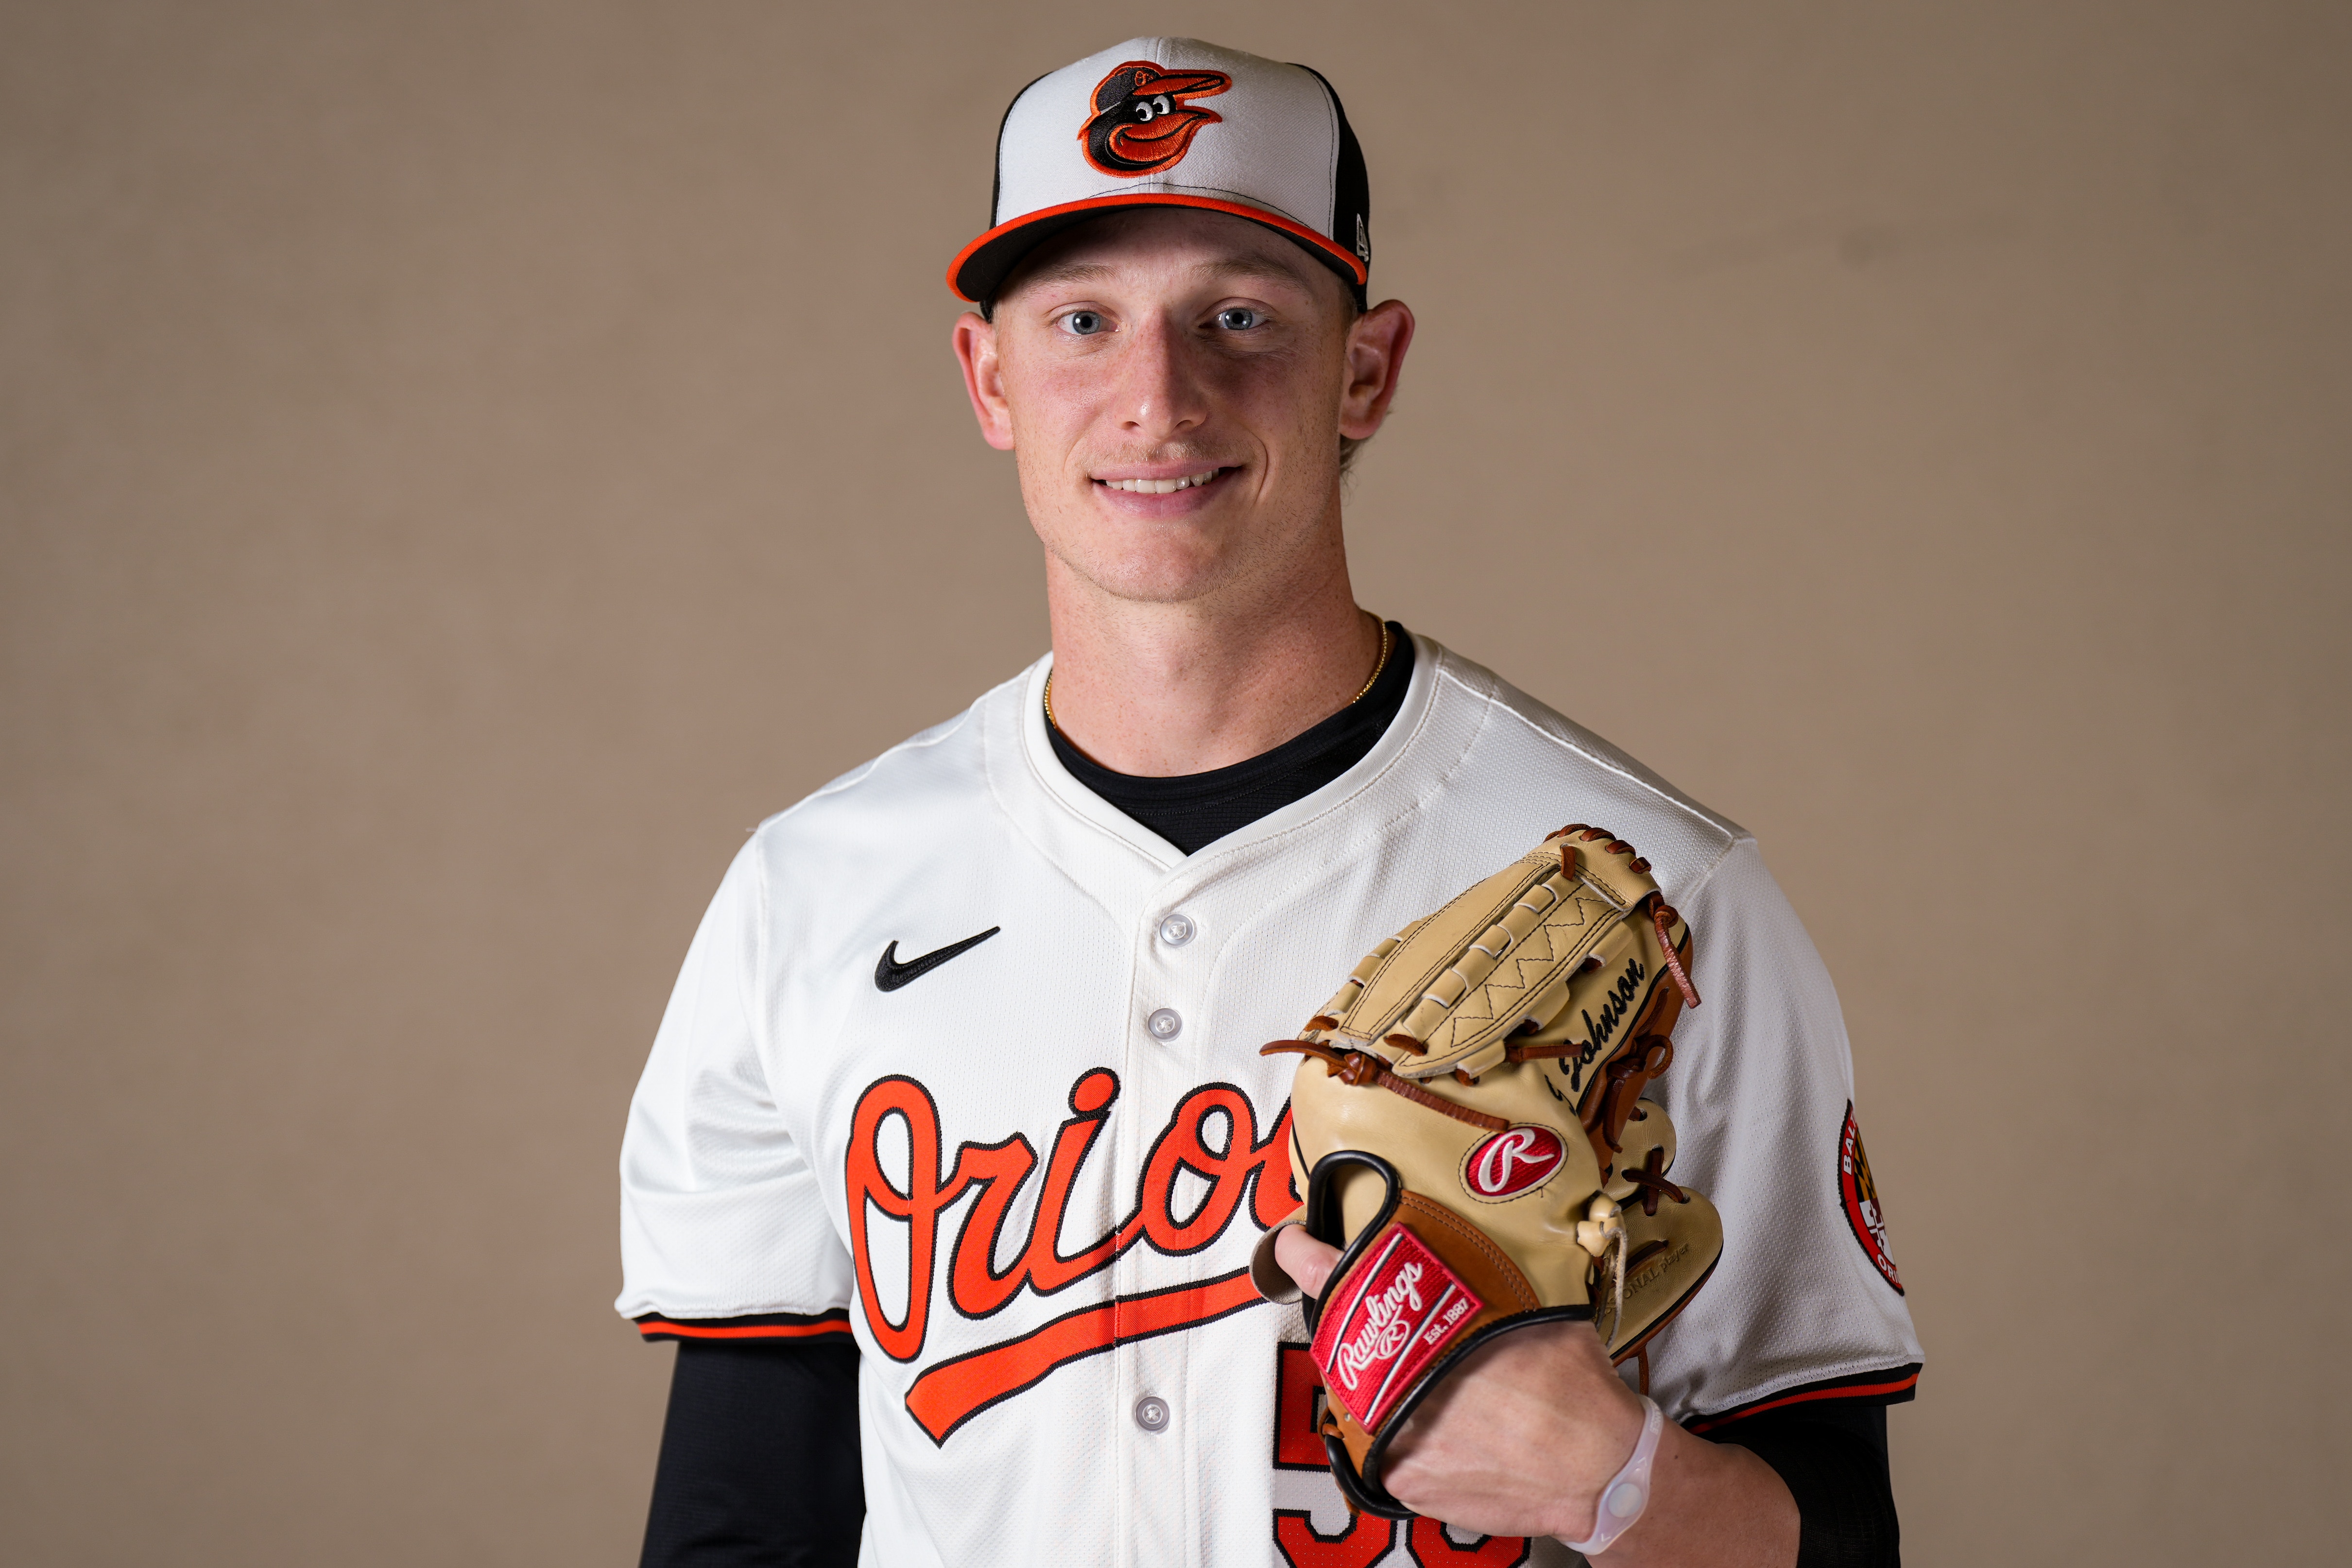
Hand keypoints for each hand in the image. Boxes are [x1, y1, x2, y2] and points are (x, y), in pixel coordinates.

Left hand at [1273, 1225, 1640, 1540]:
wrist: (1601, 1470)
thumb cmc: (1573, 1389)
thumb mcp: (1526, 1307)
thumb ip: (1473, 1283)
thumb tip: (1449, 1257)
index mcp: (1422, 1328)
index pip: (1336, 1276)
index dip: (1304, 1257)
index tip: (1293, 1245)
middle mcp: (1397, 1383)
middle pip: (1346, 1345)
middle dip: (1362, 1334)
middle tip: (1391, 1330)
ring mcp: (1395, 1436)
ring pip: (1366, 1399)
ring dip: (1390, 1387)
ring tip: (1443, 1390)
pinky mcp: (1404, 1481)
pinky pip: (1388, 1448)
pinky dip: (1412, 1435)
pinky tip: (1456, 1432)